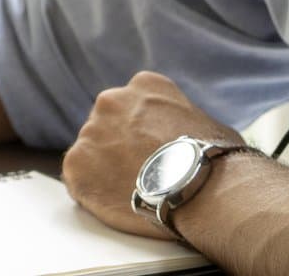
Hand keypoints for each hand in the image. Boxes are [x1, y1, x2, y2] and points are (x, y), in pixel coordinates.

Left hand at [61, 71, 244, 239]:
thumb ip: (177, 120)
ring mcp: (90, 132)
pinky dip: (91, 191)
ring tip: (130, 193)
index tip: (149, 150)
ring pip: (91, 152)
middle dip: (118, 146)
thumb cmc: (213, 160)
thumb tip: (180, 136)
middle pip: (107, 125)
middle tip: (137, 173)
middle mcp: (111, 101)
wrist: (198, 189)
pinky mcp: (75, 164)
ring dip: (104, 170)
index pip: (132, 106)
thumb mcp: (203, 122)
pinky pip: (78, 179)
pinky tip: (115, 202)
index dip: (140, 132)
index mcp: (144, 86)